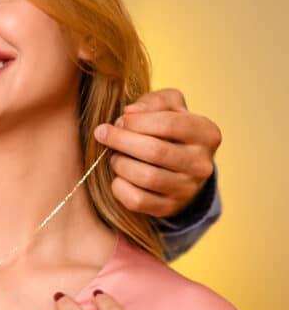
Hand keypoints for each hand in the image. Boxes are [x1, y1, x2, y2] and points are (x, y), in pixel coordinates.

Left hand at [93, 88, 220, 216]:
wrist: (179, 167)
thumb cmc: (168, 129)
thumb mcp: (168, 106)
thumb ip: (153, 102)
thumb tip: (131, 112)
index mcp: (206, 134)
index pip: (168, 124)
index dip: (135, 121)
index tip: (118, 120)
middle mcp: (202, 164)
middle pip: (155, 151)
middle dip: (120, 140)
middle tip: (103, 134)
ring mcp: (188, 189)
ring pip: (146, 177)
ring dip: (120, 163)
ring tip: (115, 155)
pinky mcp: (170, 208)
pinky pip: (137, 200)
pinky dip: (119, 187)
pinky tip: (118, 176)